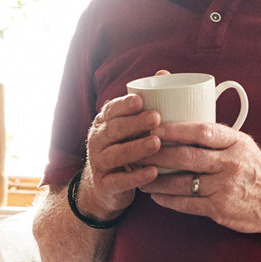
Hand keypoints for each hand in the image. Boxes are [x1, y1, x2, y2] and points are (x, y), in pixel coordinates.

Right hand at [75, 92, 163, 220]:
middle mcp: (97, 141)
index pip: (110, 110)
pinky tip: (153, 173)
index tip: (141, 100)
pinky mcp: (105, 185)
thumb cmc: (125, 148)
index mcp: (103, 123)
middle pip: (114, 130)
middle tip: (156, 118)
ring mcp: (99, 163)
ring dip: (136, 148)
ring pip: (116, 154)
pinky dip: (136, 177)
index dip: (124, 105)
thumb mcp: (130, 126)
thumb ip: (143, 103)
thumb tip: (163, 73)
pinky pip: (119, 181)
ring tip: (156, 143)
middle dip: (135, 123)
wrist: (106, 188)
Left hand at [137, 121, 260, 238]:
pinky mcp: (221, 209)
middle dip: (158, 154)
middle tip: (138, 150)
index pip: (202, 131)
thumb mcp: (242, 144)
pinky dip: (168, 200)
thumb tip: (182, 118)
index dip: (175, 128)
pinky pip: (187, 204)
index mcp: (236, 142)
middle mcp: (231, 164)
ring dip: (156, 179)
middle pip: (187, 156)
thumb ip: (216, 136)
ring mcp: (225, 188)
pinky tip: (155, 195)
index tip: (154, 126)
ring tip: (140, 174)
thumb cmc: (256, 169)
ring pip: (182, 183)